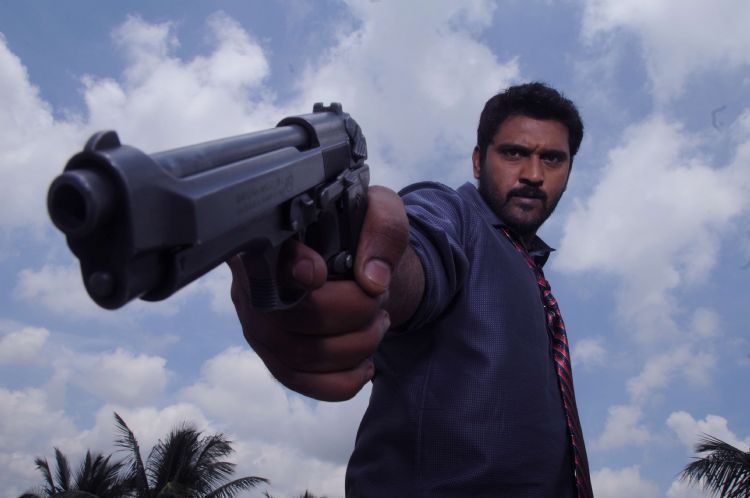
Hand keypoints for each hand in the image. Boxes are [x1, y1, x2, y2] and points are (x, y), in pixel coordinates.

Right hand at [228, 186, 409, 400]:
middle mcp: (251, 286)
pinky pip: (304, 384)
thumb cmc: (359, 235)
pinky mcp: (275, 360)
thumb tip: (372, 280)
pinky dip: (343, 382)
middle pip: (293, 317)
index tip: (318, 274)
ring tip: (378, 323)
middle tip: (379, 299)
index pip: (265, 261)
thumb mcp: (380, 212)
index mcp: (269, 242)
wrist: (357, 266)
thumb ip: (382, 230)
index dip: (290, 272)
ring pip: (303, 355)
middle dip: (353, 312)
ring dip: (358, 344)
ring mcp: (259, 328)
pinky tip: (365, 365)